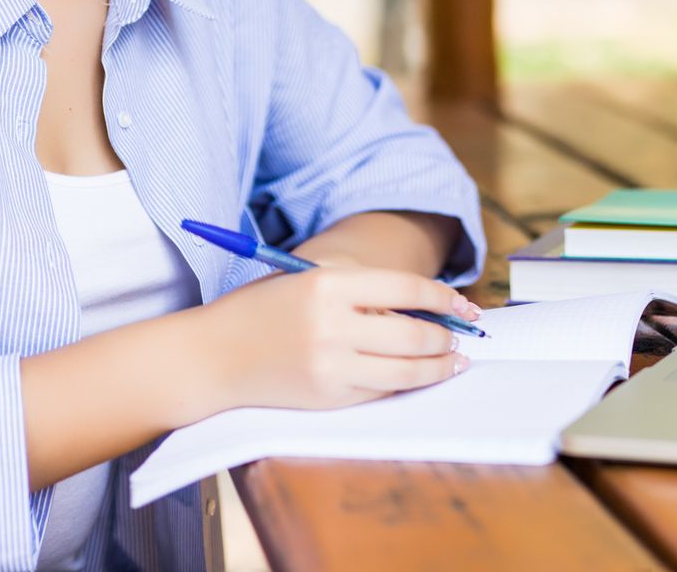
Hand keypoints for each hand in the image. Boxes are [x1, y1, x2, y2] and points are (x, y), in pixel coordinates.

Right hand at [196, 266, 485, 412]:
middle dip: (447, 337)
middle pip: (413, 334)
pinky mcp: (328, 397)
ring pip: (405, 372)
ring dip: (438, 368)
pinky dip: (406, 385)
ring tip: (455, 362)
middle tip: (464, 336)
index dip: (443, 298)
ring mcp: (331, 367)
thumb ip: (356, 289)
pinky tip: (419, 377)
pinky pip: (381, 392)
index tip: (464, 305)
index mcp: (327, 284)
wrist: (212, 357)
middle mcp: (332, 326)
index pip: (406, 288)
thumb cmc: (260, 310)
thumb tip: (419, 303)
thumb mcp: (304, 280)